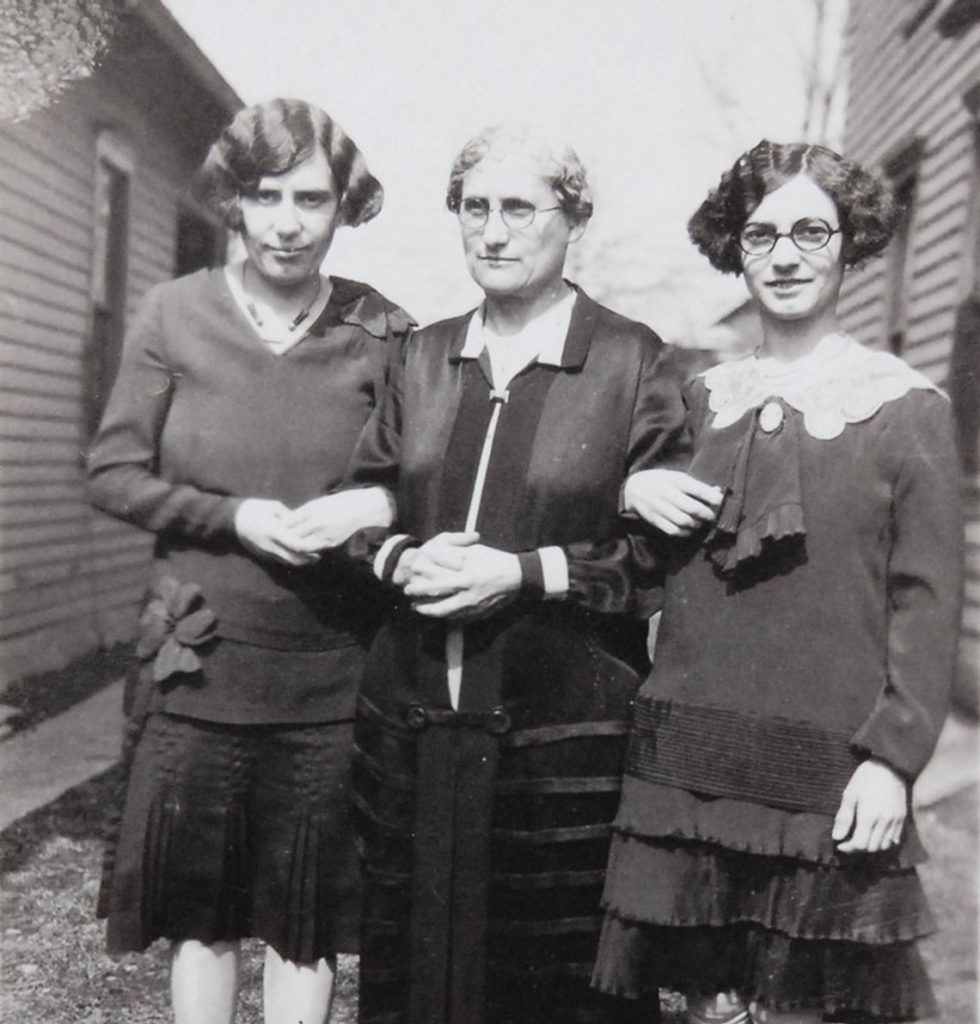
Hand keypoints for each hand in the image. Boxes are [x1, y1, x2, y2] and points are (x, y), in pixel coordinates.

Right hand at [233, 499, 317, 566]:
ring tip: (314, 555)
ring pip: (288, 562)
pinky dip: (292, 559)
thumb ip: (289, 516)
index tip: (321, 543)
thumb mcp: (273, 507)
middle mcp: (270, 545)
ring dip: (301, 560)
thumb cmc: (253, 508)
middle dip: (308, 558)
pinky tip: (300, 555)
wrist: (231, 519)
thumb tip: (302, 522)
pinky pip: (281, 560)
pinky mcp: (263, 554)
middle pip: (294, 558)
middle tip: (321, 553)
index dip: (310, 546)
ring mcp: (266, 552)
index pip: (295, 544)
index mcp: (273, 531)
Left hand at [281, 487, 395, 552]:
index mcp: (313, 510)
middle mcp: (317, 523)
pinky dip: (307, 550)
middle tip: (276, 539)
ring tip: (289, 545)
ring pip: (301, 546)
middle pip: (292, 535)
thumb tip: (291, 519)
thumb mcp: (321, 502)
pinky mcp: (332, 543)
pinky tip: (304, 548)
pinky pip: (314, 549)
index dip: (280, 526)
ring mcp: (324, 534)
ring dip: (294, 546)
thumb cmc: (343, 501)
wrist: (365, 509)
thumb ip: (306, 511)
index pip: (288, 522)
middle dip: (283, 537)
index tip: (274, 527)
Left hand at [402, 533, 520, 620]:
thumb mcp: (473, 553)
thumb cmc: (495, 560)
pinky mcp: (480, 615)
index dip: (420, 589)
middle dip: (422, 606)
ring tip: (421, 608)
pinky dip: (447, 616)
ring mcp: (475, 609)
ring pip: (448, 616)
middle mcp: (469, 598)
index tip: (408, 587)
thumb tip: (432, 556)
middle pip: (439, 608)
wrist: (519, 577)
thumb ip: (453, 555)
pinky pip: (459, 619)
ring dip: (432, 613)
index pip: (437, 587)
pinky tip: (440, 611)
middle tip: (411, 602)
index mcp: (466, 580)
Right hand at [624, 469, 722, 535]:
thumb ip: (697, 486)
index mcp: (676, 480)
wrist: (633, 488)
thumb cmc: (661, 481)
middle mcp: (668, 494)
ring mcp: (660, 508)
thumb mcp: (677, 477)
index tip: (722, 502)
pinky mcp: (655, 520)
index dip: (713, 497)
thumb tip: (718, 492)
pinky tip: (689, 529)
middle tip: (713, 516)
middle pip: (693, 508)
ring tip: (701, 522)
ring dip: (697, 524)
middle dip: (707, 514)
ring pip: (684, 521)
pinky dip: (685, 532)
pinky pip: (674, 530)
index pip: (698, 490)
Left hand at [832, 758, 908, 852]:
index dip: (848, 848)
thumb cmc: (865, 778)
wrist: (890, 767)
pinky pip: (894, 839)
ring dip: (871, 846)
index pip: (860, 844)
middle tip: (849, 840)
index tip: (840, 844)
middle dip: (858, 848)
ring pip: (884, 846)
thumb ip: (843, 818)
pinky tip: (875, 834)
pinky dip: (884, 841)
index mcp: (869, 816)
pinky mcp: (903, 819)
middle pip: (872, 848)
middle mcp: (884, 822)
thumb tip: (837, 837)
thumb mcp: (849, 794)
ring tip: (862, 837)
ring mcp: (895, 821)